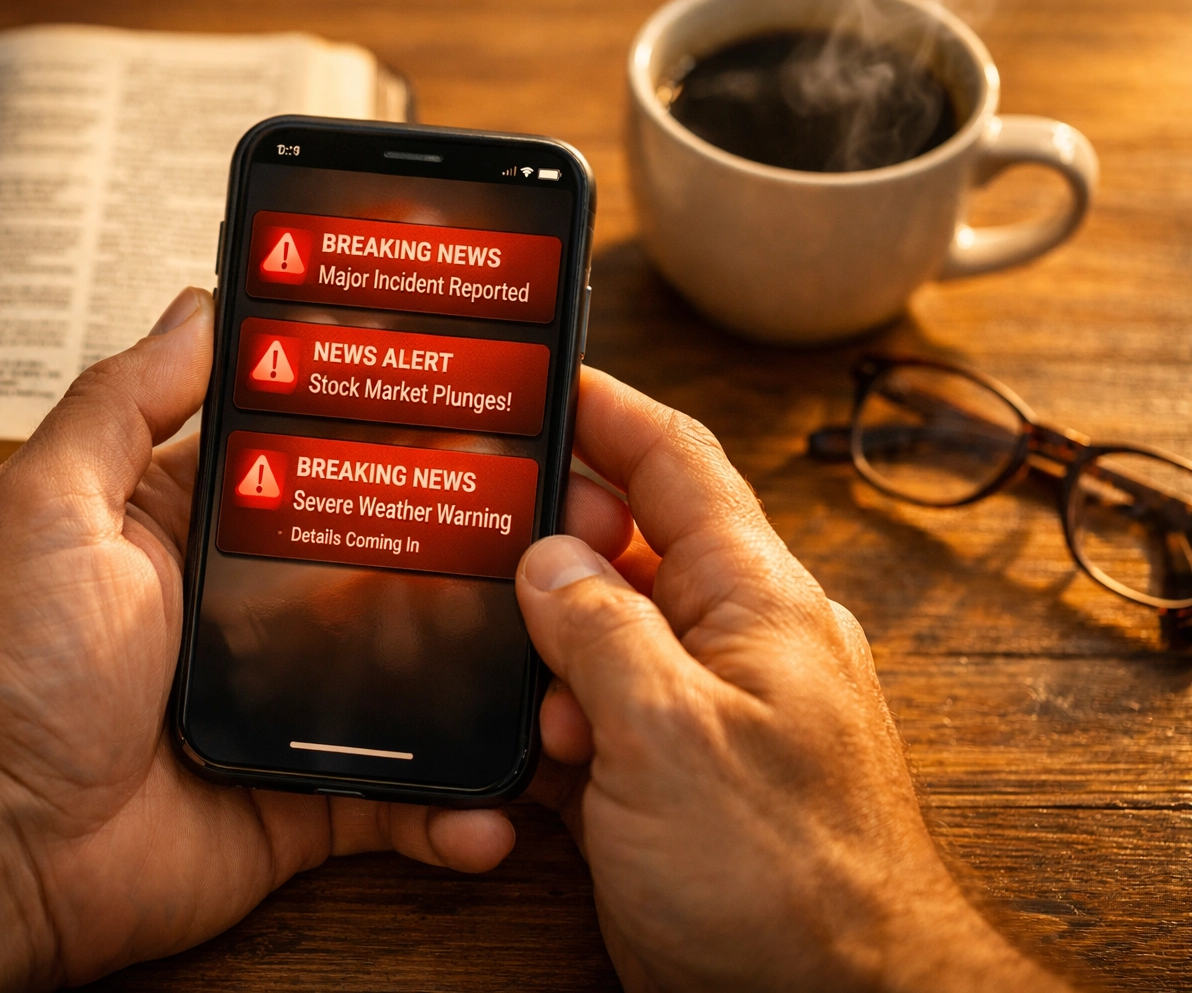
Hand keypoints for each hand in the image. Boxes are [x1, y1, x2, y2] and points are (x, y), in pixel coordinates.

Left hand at [0, 287, 515, 991]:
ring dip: (484, 670)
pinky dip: (453, 807)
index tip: (474, 389)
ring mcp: (282, 704)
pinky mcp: (301, 799)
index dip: (383, 423)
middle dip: (469, 545)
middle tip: (565, 517)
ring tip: (561, 652)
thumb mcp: (48, 506)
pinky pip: (398, 797)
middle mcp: (244, 608)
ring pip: (412, 675)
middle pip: (381, 563)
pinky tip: (499, 802)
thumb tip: (201, 301)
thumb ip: (126, 404)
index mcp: (190, 527)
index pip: (308, 456)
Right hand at [522, 368, 1069, 992]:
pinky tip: (509, 730)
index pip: (675, 463)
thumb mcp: (675, 735)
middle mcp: (732, 640)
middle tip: (465, 517)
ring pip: (600, 635)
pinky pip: (597, 713)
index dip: (606, 409)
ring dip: (539, 642)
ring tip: (474, 641)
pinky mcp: (670, 775)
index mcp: (753, 600)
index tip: (543, 375)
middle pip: (625, 545)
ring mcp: (701, 710)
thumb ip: (603, 630)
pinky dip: (548, 714)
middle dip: (547, 535)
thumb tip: (547, 561)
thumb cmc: (786, 876)